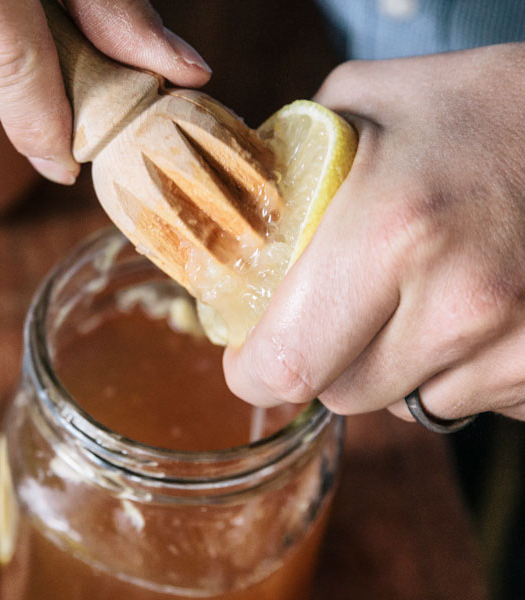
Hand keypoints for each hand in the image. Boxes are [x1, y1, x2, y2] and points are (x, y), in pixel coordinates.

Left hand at [223, 43, 524, 422]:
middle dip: (323, 362)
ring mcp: (514, 345)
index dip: (255, 372)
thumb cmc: (484, 106)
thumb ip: (290, 164)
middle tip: (331, 316)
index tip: (251, 358)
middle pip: (343, 394)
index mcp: (389, 232)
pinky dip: (454, 372)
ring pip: (409, 405)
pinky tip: (469, 313)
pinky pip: (471, 402)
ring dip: (394, 368)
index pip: (289, 364)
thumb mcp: (368, 101)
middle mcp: (457, 302)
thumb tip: (240, 214)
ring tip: (416, 298)